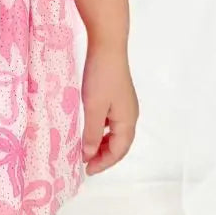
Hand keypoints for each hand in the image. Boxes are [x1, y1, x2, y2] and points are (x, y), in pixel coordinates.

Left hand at [80, 42, 137, 174]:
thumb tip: (89, 154)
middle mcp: (130, 115)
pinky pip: (111, 120)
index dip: (103, 163)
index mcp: (127, 121)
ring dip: (102, 143)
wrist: (107, 45)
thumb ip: (91, 133)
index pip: (118, 151)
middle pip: (119, 144)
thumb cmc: (101, 76)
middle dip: (103, 155)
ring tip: (86, 149)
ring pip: (115, 132)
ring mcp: (125, 104)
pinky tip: (89, 127)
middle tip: (85, 163)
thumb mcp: (93, 107)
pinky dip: (101, 129)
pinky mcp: (117, 95)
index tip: (86, 170)